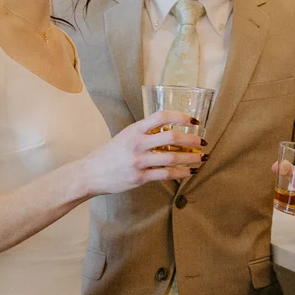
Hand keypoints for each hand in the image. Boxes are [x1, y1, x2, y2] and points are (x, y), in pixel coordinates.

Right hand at [78, 111, 203, 197]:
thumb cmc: (110, 154)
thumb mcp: (125, 136)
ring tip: (201, 158)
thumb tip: (169, 131)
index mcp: (134, 130)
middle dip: (192, 139)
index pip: (161, 116)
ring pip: (172, 158)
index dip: (180, 117)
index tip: (193, 121)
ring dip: (191, 158)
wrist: (91, 173)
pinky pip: (166, 175)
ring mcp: (139, 161)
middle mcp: (137, 143)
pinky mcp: (140, 177)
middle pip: (171, 137)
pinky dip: (181, 173)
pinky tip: (189, 172)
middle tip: (203, 141)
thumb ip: (144, 133)